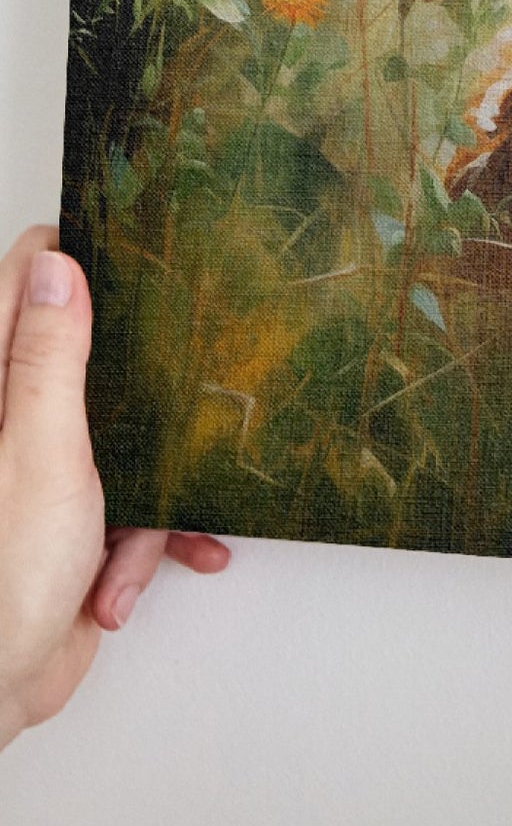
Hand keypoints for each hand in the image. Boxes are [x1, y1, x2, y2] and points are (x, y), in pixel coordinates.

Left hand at [0, 226, 228, 749]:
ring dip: (152, 489)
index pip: (22, 285)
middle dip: (142, 383)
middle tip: (181, 369)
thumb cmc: (2, 578)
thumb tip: (56, 267)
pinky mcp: (72, 518)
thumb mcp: (41, 452)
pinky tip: (135, 576)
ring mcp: (42, 471)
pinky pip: (135, 503)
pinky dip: (147, 540)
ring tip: (140, 532)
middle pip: (86, 358)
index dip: (71, 259)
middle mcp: (12, 423)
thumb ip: (50, 359)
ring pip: (127, 435)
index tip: (130, 247)